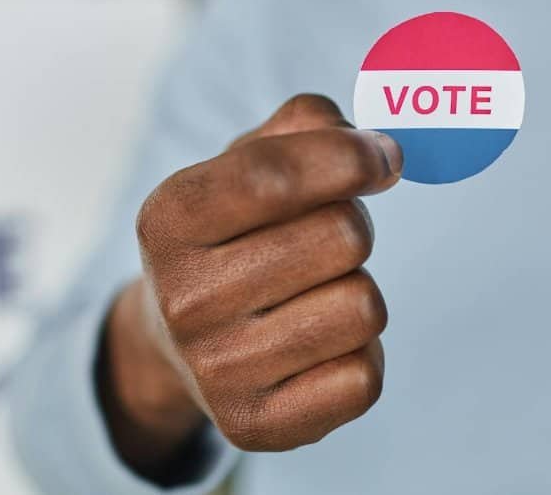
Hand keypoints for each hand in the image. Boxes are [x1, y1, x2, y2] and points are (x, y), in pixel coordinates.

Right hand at [99, 95, 402, 473]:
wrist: (176, 341)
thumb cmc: (232, 232)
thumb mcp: (246, 161)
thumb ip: (308, 124)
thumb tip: (378, 149)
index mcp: (168, 219)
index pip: (276, 176)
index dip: (351, 157)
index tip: (382, 159)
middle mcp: (181, 298)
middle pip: (343, 237)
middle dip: (354, 226)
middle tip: (325, 238)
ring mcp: (215, 369)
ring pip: (364, 308)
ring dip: (356, 291)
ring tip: (314, 293)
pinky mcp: (254, 425)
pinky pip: (363, 378)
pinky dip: (358, 355)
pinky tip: (315, 346)